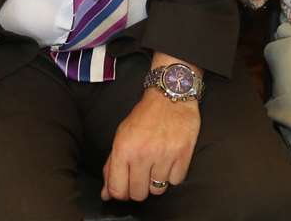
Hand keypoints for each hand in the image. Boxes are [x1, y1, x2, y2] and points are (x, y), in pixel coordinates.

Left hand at [100, 80, 199, 201]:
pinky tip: (170, 160)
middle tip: (142, 174)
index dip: (120, 193)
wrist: (171, 96)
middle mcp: (143, 154)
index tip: (125, 187)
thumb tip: (106, 194)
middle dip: (139, 188)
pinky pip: (176, 181)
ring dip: (157, 181)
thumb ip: (112, 166)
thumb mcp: (121, 136)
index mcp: (123, 149)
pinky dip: (173, 175)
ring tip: (157, 164)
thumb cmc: (144, 116)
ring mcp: (164, 155)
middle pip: (138, 194)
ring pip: (158, 190)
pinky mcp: (183, 155)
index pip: (117, 190)